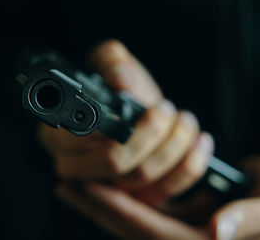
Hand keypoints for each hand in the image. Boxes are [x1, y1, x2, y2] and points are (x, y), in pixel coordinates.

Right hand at [38, 40, 212, 199]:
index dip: (115, 124)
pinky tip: (199, 142)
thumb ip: (110, 62)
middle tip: (164, 110)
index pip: (81, 137)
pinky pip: (164, 192)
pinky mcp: (133, 197)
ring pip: (141, 177)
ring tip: (185, 121)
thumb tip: (120, 79)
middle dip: (149, 134)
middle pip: (113, 162)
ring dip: (173, 145)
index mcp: (60, 134)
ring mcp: (105, 186)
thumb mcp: (111, 64)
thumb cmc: (120, 90)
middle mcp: (77, 166)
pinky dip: (189, 166)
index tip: (142, 107)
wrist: (135, 111)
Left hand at [56, 151, 259, 239]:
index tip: (87, 188)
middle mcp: (189, 238)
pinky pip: (144, 207)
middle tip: (66, 186)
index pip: (151, 231)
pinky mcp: (182, 215)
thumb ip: (253, 219)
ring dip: (103, 201)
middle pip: (132, 227)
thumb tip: (218, 231)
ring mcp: (183, 227)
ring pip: (133, 218)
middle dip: (97, 208)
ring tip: (74, 181)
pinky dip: (122, 194)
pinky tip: (105, 179)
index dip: (118, 209)